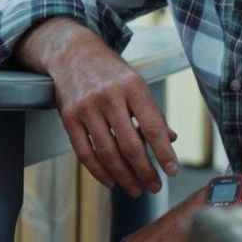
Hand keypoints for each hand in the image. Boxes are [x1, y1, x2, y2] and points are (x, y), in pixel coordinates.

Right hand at [23, 19, 178, 195]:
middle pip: (130, 144)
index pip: (152, 126)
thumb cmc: (109, 71)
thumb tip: (171, 140)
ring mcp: (86, 107)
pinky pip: (84, 151)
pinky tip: (111, 181)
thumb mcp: (136, 83)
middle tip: (154, 186)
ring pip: (107, 152)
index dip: (164, 152)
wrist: (72, 52)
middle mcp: (109, 96)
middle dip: (145, 171)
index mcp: (133, 86)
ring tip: (135, 188)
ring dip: (124, 176)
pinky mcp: (68, 116)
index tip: (172, 171)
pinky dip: (98, 171)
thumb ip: (152, 112)